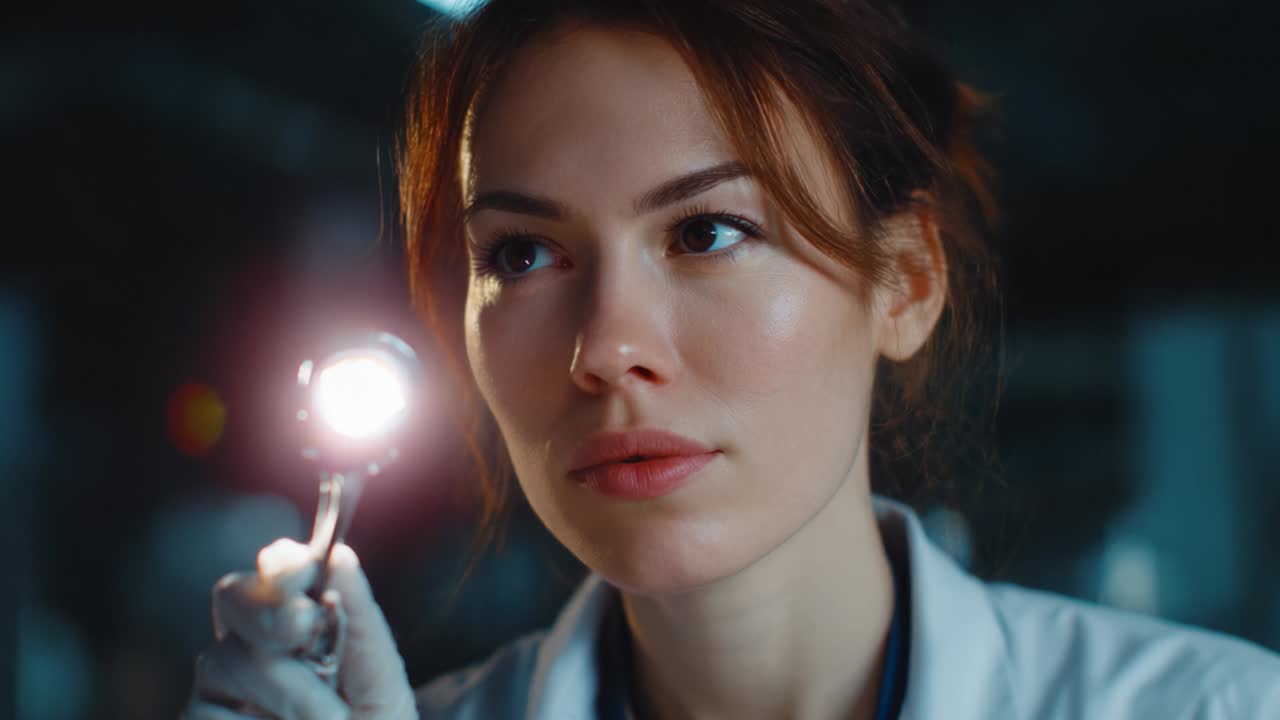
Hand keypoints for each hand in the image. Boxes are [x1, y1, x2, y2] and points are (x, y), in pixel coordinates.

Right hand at [182, 539, 417, 719]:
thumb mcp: (380, 686)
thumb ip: (361, 623)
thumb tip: (341, 557)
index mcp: (299, 626)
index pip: (276, 570)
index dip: (283, 563)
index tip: (304, 571)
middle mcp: (250, 647)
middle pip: (234, 596)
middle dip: (273, 611)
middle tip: (308, 629)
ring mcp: (216, 689)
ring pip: (226, 657)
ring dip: (290, 691)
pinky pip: (208, 713)